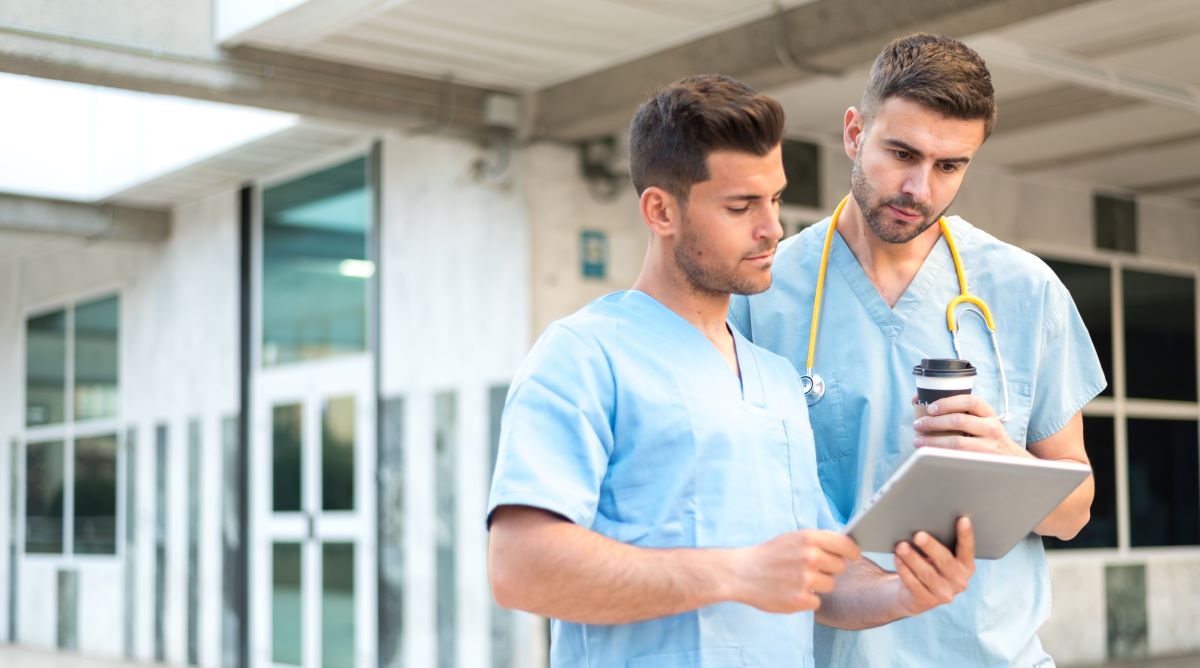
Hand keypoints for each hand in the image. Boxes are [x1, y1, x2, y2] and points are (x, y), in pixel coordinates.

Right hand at [734, 530, 860, 612]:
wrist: (741, 573)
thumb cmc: (769, 555)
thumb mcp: (792, 538)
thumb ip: (817, 541)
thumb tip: (845, 547)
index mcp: (808, 538)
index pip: (846, 545)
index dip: (851, 552)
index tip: (851, 557)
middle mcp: (810, 557)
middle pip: (840, 567)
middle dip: (828, 569)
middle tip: (809, 569)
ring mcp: (805, 579)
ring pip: (829, 585)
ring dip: (817, 585)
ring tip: (797, 580)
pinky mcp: (800, 599)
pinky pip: (817, 601)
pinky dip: (807, 599)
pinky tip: (791, 591)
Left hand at [893, 517, 974, 615]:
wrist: (916, 594)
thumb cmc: (929, 565)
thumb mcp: (938, 556)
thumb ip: (940, 543)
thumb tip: (925, 523)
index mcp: (966, 566)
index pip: (968, 550)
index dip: (966, 535)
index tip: (963, 519)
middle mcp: (959, 581)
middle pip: (945, 561)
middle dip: (931, 547)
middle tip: (918, 534)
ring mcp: (944, 594)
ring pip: (926, 574)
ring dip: (912, 558)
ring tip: (901, 546)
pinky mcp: (926, 601)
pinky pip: (913, 583)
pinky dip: (904, 569)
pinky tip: (896, 558)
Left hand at [913, 394, 1027, 457]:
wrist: (1010, 458)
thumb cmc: (986, 434)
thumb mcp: (979, 418)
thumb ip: (955, 409)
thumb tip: (917, 399)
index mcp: (987, 412)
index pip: (970, 401)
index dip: (948, 403)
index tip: (930, 408)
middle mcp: (991, 426)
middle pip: (960, 421)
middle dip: (934, 422)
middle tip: (918, 424)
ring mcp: (988, 445)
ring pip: (957, 442)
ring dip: (933, 440)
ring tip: (918, 440)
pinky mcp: (983, 461)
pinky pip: (959, 457)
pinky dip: (941, 454)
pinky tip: (929, 453)